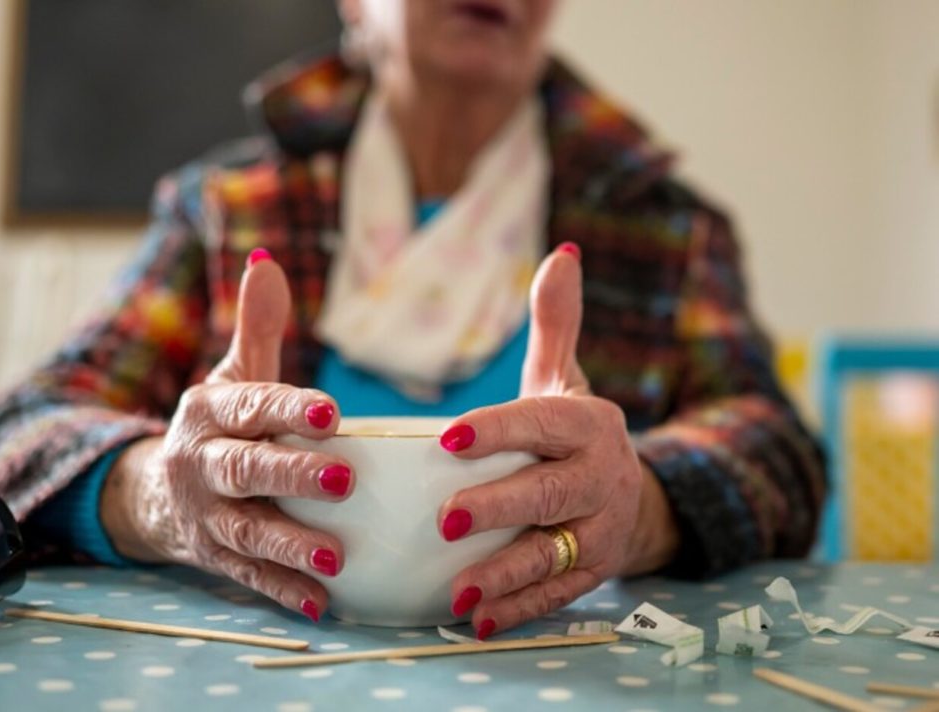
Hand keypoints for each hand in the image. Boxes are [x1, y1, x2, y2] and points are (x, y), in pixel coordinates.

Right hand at [101, 250, 350, 621]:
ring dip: (289, 545)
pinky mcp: (215, 557)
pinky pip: (247, 577)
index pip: (250, 407)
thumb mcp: (232, 376)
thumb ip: (256, 327)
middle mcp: (201, 464)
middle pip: (245, 470)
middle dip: (291, 475)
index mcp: (210, 412)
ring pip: (246, 531)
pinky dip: (281, 591)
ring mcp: (206, 515)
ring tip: (335, 557)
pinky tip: (320, 603)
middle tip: (345, 478)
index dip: (287, 409)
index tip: (332, 411)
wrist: (156, 491)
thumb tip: (267, 263)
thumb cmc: (219, 425)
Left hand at [438, 244, 679, 637]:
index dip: (497, 430)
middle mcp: (598, 477)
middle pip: (547, 493)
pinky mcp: (592, 572)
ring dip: (506, 572)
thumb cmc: (574, 432)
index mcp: (585, 425)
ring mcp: (598, 530)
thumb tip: (561, 254)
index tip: (448, 438)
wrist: (633, 494)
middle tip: (444, 517)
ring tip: (459, 587)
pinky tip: (477, 619)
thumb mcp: (567, 378)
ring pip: (553, 553)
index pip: (539, 424)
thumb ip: (556, 324)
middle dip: (498, 506)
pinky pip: (556, 594)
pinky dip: (519, 609)